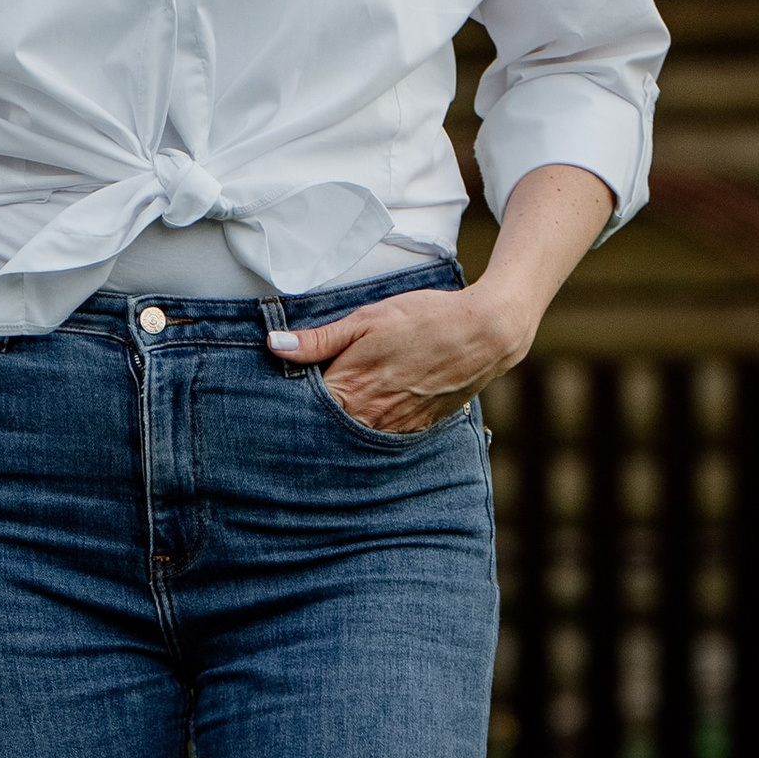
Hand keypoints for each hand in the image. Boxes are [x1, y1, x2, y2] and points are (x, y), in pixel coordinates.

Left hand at [269, 282, 528, 432]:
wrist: (484, 333)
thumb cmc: (424, 319)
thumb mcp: (366, 319)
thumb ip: (319, 339)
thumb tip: (274, 345)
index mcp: (349, 390)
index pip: (302, 411)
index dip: (286, 404)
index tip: (273, 398)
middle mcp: (370, 418)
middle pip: (324, 430)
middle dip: (310, 421)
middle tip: (293, 412)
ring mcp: (395, 428)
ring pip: (353, 437)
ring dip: (339, 429)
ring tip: (332, 413)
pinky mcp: (416, 429)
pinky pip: (382, 438)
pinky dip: (369, 430)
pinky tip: (365, 416)